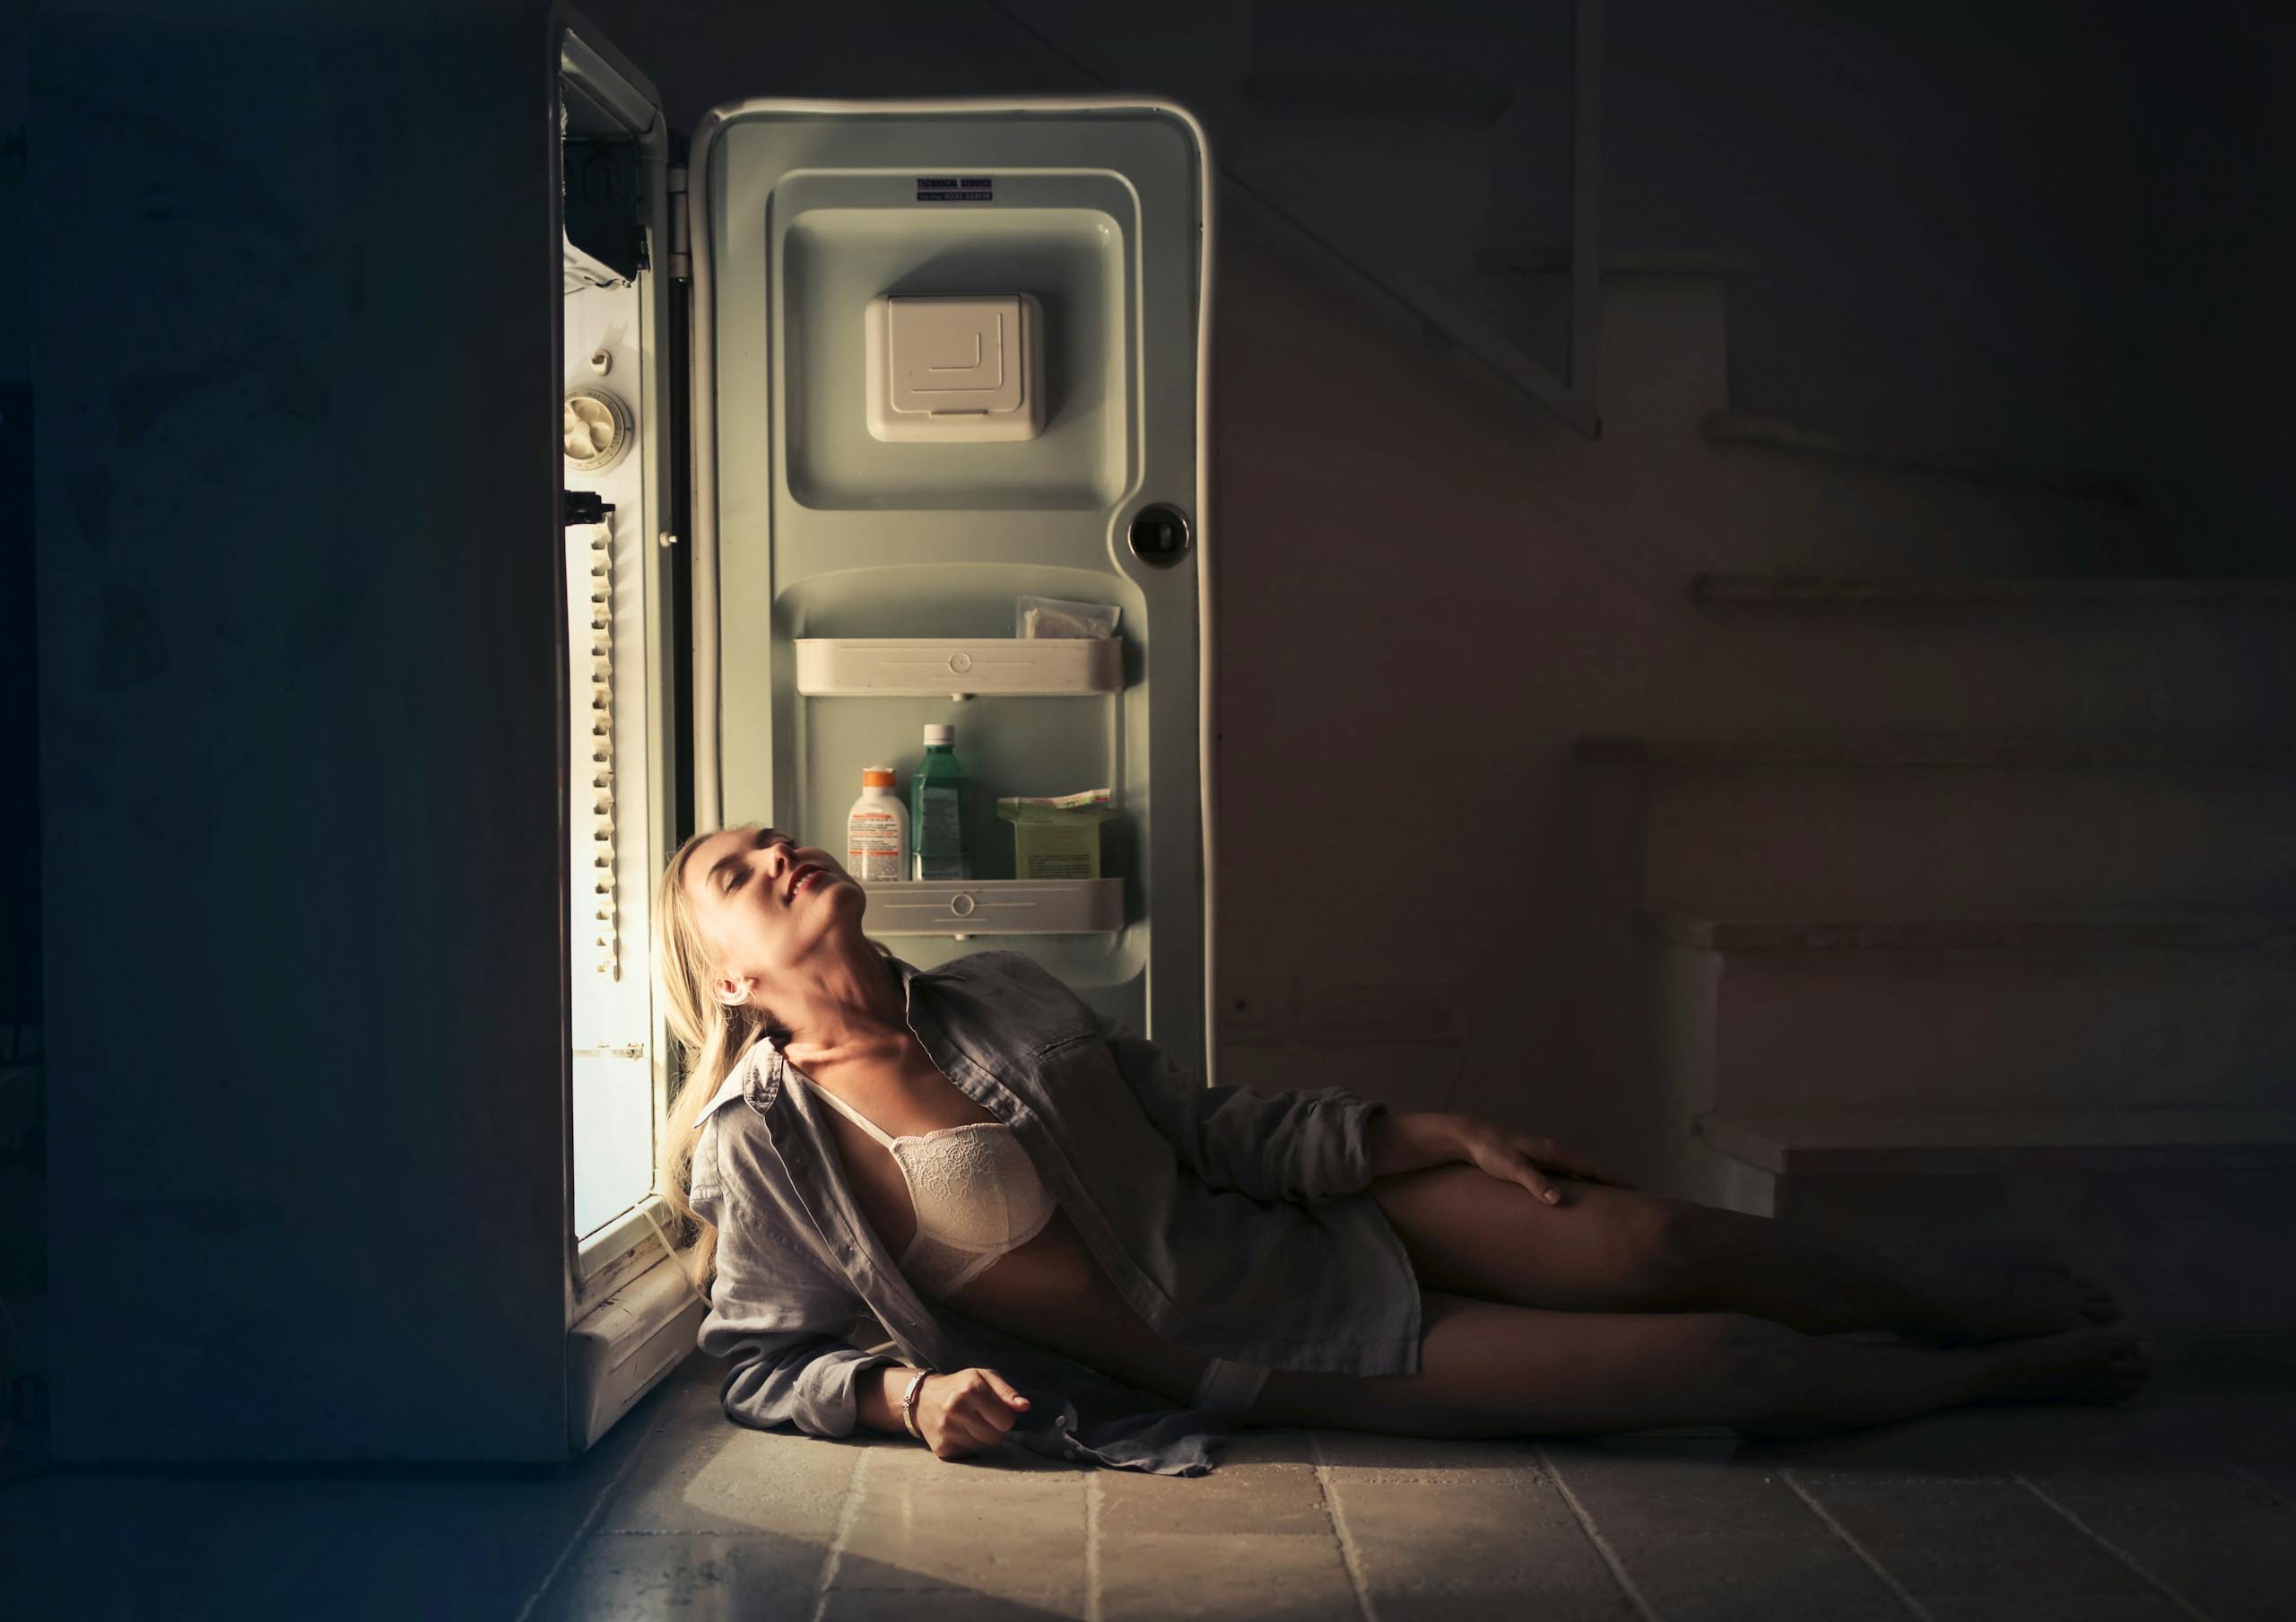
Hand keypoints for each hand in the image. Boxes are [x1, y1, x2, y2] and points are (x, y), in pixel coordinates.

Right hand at [914, 1367, 1031, 1459]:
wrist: (923, 1398)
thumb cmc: (960, 1386)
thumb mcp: (984, 1377)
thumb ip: (1007, 1391)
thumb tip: (1025, 1406)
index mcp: (971, 1389)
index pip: (1006, 1420)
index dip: (1005, 1417)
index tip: (996, 1412)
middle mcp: (957, 1409)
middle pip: (996, 1437)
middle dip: (995, 1430)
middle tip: (984, 1419)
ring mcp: (947, 1430)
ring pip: (984, 1448)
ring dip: (983, 1440)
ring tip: (972, 1425)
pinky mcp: (942, 1448)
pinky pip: (969, 1455)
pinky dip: (969, 1447)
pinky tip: (961, 1433)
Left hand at [1450, 1118, 1639, 1204]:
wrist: (1471, 1137)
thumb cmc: (1491, 1152)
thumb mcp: (1511, 1168)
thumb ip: (1533, 1181)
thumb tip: (1557, 1199)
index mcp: (1554, 1153)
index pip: (1591, 1167)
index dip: (1613, 1179)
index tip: (1635, 1188)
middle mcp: (1554, 1152)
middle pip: (1590, 1168)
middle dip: (1610, 1181)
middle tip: (1633, 1196)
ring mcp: (1546, 1155)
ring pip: (1578, 1170)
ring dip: (1595, 1181)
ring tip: (1612, 1196)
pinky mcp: (1536, 1160)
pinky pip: (1565, 1171)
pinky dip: (1578, 1180)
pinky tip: (1578, 1191)